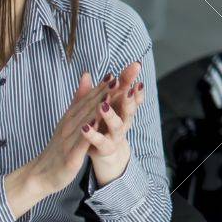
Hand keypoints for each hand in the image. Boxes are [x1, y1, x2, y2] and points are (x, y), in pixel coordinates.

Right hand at [2, 73, 108, 219]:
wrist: (40, 175)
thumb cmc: (59, 146)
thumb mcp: (69, 121)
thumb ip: (80, 99)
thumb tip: (87, 75)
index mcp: (71, 118)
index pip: (88, 100)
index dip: (101, 87)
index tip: (115, 73)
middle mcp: (70, 126)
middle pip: (89, 106)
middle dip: (105, 91)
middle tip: (119, 77)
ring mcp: (69, 140)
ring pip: (86, 121)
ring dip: (99, 106)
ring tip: (111, 94)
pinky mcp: (70, 156)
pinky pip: (81, 142)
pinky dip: (88, 131)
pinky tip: (97, 123)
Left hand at [84, 62, 145, 185]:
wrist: (105, 154)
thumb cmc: (106, 126)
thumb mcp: (105, 107)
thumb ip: (103, 90)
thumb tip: (102, 72)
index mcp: (123, 109)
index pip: (130, 92)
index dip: (132, 80)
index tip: (136, 66)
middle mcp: (124, 121)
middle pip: (130, 108)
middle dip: (130, 97)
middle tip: (128, 86)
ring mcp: (116, 135)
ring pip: (117, 125)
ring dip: (110, 115)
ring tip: (102, 105)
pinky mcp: (106, 148)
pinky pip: (101, 142)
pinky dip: (94, 136)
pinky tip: (86, 128)